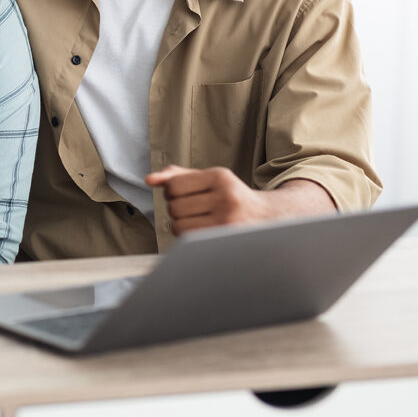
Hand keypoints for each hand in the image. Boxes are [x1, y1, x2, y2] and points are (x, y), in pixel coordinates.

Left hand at [145, 165, 267, 234]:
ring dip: (181, 225)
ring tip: (198, 221)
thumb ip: (178, 176)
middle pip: (174, 207)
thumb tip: (149, 180)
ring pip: (178, 226)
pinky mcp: (225, 239)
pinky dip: (188, 237)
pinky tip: (202, 232)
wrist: (268, 218)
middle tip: (194, 210)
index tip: (184, 195)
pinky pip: (188, 240)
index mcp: (220, 177)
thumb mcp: (210, 179)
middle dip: (177, 209)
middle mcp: (225, 196)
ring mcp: (227, 220)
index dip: (172, 192)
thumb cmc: (231, 196)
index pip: (173, 186)